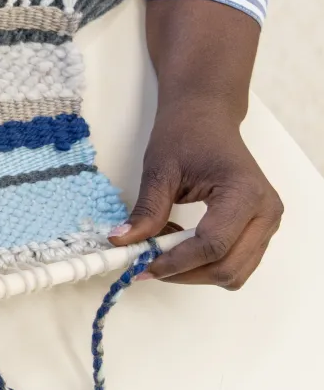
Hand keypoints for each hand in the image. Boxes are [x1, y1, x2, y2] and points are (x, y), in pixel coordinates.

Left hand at [108, 0, 279, 288]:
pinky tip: (179, 242)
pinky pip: (236, 262)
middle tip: (146, 265)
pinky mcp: (260, 228)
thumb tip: (121, 243)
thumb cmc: (185, 134)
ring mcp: (268, 222)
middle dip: (184, 273)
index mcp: (244, 193)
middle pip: (227, 268)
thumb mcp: (159, 171)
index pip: (212, 245)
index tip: (142, 268)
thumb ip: (146, 211)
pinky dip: (206, 263)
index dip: (176, 263)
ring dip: (195, 271)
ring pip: (234, 272)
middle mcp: (266, 212)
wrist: (207, 116)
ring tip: (163, 246)